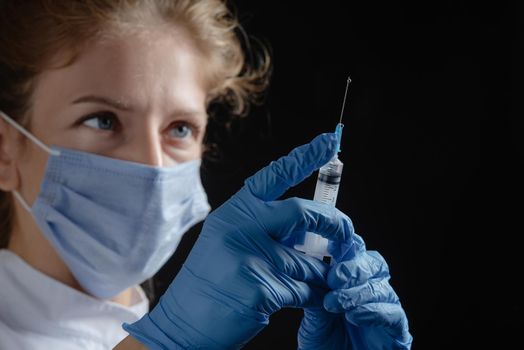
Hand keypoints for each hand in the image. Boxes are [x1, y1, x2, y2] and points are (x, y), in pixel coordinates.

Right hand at [123, 133, 355, 348]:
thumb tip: (314, 228)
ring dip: (323, 274)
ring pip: (309, 261)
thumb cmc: (212, 282)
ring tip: (321, 282)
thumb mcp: (231, 242)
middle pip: (302, 213)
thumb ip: (267, 229)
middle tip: (348, 235)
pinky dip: (317, 296)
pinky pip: (307, 289)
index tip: (329, 142)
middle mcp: (241, 226)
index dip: (305, 157)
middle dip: (334, 224)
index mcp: (236, 211)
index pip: (274, 176)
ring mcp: (250, 255)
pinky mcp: (261, 286)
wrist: (184, 323)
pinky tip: (314, 300)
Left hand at [298, 234, 412, 349]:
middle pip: (374, 263)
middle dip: (354, 266)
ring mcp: (386, 311)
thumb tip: (313, 264)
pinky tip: (355, 315)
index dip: (345, 242)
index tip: (328, 242)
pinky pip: (394, 314)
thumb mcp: (314, 315)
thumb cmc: (323, 347)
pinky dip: (374, 311)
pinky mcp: (398, 333)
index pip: (354, 252)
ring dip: (358, 292)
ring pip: (382, 286)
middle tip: (334, 276)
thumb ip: (318, 290)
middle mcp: (371, 292)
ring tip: (336, 302)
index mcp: (351, 282)